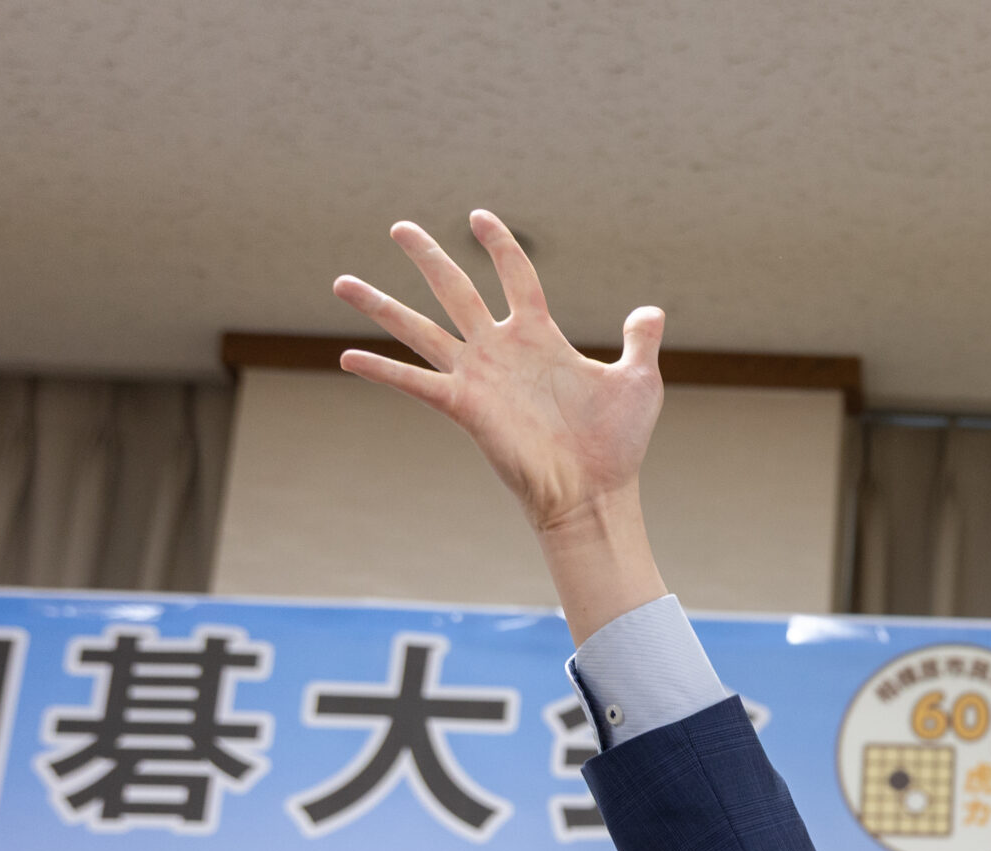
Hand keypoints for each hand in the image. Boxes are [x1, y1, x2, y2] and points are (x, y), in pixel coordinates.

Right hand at [332, 210, 669, 638]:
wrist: (595, 493)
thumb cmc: (617, 444)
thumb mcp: (639, 383)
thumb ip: (640, 342)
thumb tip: (650, 310)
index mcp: (540, 336)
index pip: (516, 276)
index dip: (500, 246)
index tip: (478, 217)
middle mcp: (502, 350)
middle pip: (455, 290)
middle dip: (428, 258)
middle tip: (399, 226)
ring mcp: (479, 377)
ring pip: (421, 329)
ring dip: (381, 306)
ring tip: (340, 280)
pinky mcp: (465, 407)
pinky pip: (415, 382)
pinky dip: (381, 370)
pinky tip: (346, 357)